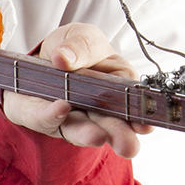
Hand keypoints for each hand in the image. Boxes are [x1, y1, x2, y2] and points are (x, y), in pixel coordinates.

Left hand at [1, 23, 151, 158]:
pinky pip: (47, 119)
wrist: (39, 56)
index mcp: (116, 88)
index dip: (139, 117)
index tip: (144, 125)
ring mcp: (70, 117)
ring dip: (88, 134)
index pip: (131, 106)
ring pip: (81, 130)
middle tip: (129, 147)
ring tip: (97, 136)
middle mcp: (96, 109)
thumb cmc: (71, 49)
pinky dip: (53, 115)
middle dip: (120, 136)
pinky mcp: (43, 118)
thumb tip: (64, 57)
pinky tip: (61, 108)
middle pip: (110, 125)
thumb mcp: (82, 37)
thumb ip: (82, 45)